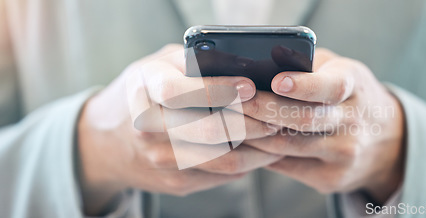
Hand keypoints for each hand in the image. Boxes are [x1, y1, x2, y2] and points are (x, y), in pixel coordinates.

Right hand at [77, 44, 281, 214]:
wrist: (105, 141)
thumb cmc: (142, 93)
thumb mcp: (159, 65)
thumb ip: (194, 63)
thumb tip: (245, 68)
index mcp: (144, 88)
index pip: (180, 91)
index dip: (219, 89)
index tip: (251, 87)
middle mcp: (148, 126)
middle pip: (208, 131)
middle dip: (251, 124)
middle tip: (276, 116)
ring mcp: (160, 159)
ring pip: (222, 159)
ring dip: (258, 149)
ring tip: (277, 135)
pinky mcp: (174, 182)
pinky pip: (220, 174)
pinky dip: (246, 163)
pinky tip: (260, 151)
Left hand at [240, 48, 405, 203]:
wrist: (388, 140)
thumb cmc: (350, 96)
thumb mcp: (340, 71)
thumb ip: (309, 64)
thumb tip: (264, 61)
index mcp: (355, 87)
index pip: (331, 87)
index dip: (303, 85)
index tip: (276, 80)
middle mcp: (353, 122)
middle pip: (304, 120)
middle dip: (264, 109)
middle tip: (234, 100)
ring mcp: (344, 154)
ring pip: (289, 145)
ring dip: (255, 134)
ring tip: (230, 120)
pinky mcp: (332, 178)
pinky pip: (287, 165)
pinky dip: (262, 153)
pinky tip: (246, 141)